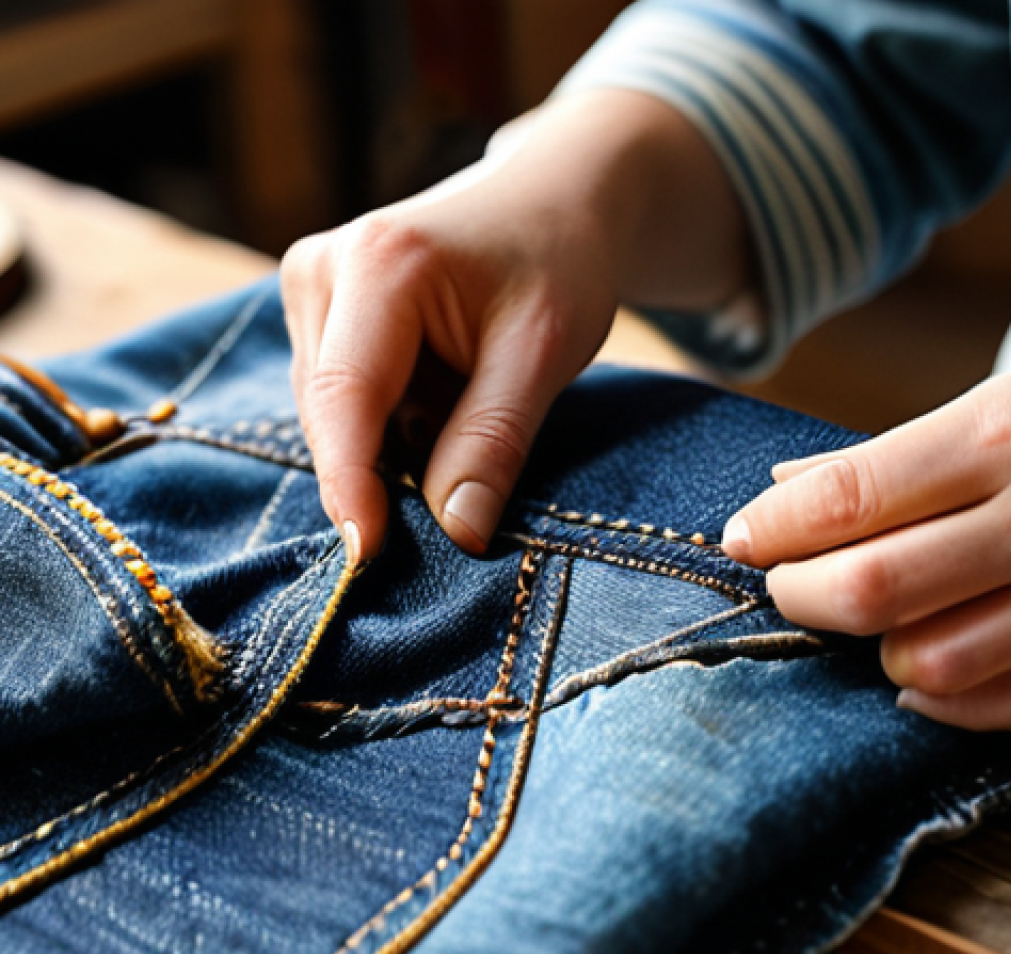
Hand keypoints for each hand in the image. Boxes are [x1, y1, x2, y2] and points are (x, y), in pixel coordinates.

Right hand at [282, 90, 750, 562]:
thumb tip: (457, 533)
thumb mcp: (543, 353)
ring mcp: (313, 283)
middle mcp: (323, 266)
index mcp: (380, 265)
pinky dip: (388, 421)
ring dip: (389, 442)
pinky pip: (339, 396)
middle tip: (457, 498)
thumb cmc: (558, 262)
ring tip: (464, 413)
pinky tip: (437, 402)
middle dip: (381, 470)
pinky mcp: (320, 305)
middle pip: (333, 413)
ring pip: (333, 412)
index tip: (367, 557)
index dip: (351, 485)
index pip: (344, 399)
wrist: (553, 198)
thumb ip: (493, 442)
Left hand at [722, 372, 1010, 729]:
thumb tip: (780, 488)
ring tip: (859, 619)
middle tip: (785, 580)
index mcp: (1004, 433)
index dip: (772, 527)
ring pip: (933, 662)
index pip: (846, 499)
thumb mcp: (993, 409)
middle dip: (801, 593)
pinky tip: (912, 673)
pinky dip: (945, 701)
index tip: (741, 537)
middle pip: (872, 587)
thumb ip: (885, 458)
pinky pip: (1008, 706)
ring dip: (872, 650)